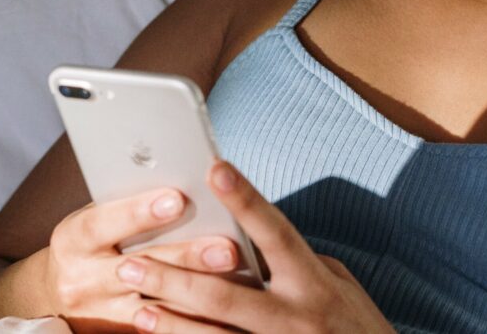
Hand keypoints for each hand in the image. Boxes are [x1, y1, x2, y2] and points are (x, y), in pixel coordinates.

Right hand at [43, 186, 243, 331]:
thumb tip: (183, 179)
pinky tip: (224, 309)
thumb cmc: (92, 237)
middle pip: (138, 269)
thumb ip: (129, 203)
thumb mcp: (97, 214)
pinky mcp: (115, 333)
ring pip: (154, 306)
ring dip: (197, 291)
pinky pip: (157, 329)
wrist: (56, 291)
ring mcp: (98, 313)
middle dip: (186, 257)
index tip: (178, 199)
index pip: (104, 223)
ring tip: (235, 277)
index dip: (140, 212)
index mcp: (73, 239)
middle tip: (227, 247)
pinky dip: (191, 317)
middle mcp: (81, 280)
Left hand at [112, 159, 395, 333]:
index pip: (274, 230)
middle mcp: (294, 315)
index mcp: (312, 280)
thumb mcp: (337, 283)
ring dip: (169, 322)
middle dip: (173, 277)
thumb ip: (295, 262)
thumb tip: (254, 242)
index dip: (245, 199)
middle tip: (130, 263)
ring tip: (132, 306)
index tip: (215, 168)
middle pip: (224, 293)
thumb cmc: (357, 324)